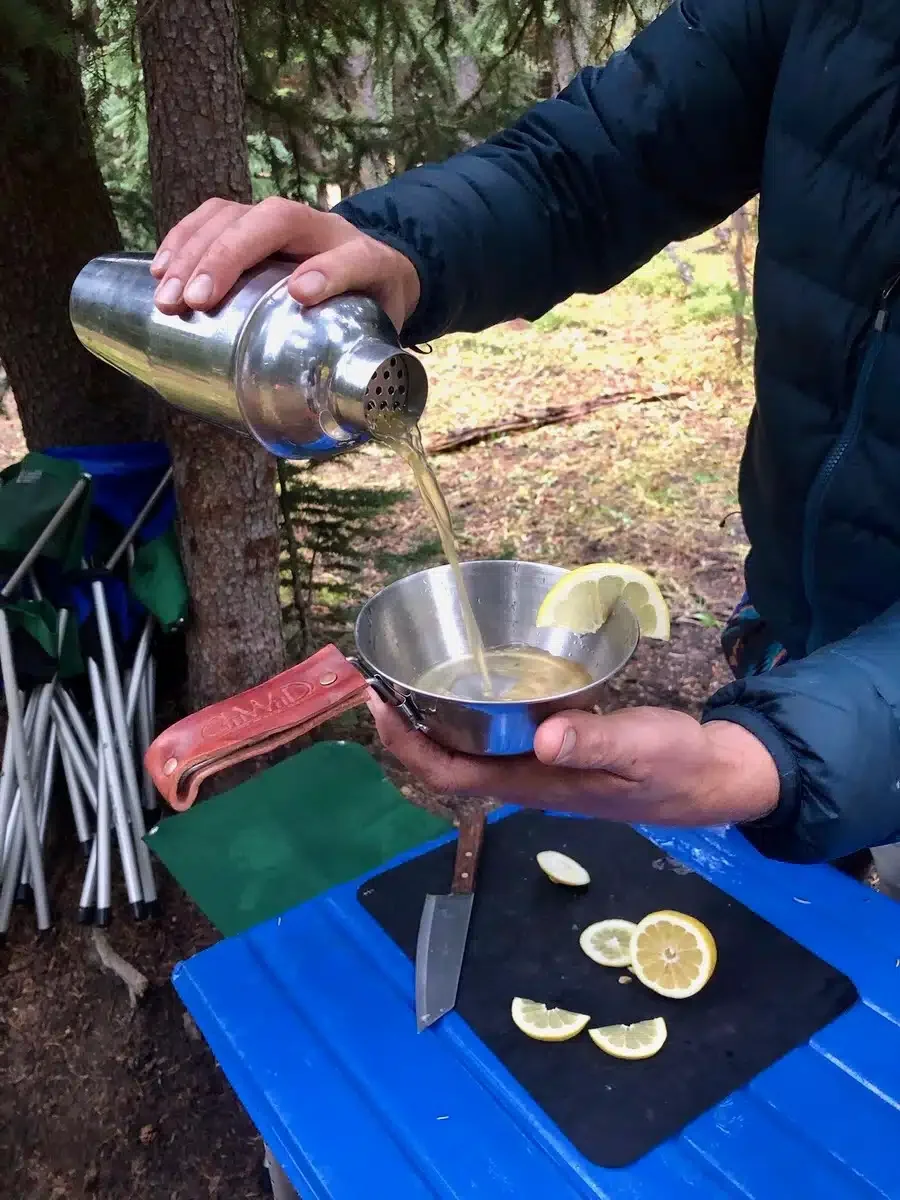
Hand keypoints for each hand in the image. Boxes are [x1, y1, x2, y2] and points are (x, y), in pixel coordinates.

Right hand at [149, 196, 420, 330]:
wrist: (373, 267)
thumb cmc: (370, 305)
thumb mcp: (381, 330)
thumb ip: (370, 357)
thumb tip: (350, 398)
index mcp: (364, 257)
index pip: (351, 257)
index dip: (329, 272)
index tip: (299, 295)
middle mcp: (320, 227)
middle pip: (274, 220)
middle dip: (227, 258)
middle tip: (194, 303)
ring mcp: (282, 218)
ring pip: (234, 214)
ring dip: (193, 252)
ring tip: (167, 297)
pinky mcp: (252, 220)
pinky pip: (212, 216)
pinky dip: (182, 239)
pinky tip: (160, 272)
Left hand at [368, 694, 779, 828]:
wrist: (712, 778)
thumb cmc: (677, 765)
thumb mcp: (640, 749)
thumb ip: (593, 743)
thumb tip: (543, 738)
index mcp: (537, 782)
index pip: (453, 773)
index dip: (409, 746)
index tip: (380, 706)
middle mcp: (529, 778)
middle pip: (451, 761)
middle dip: (410, 729)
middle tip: (381, 682)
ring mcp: (542, 767)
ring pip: (473, 748)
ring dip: (436, 719)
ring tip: (410, 678)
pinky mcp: (558, 751)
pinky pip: (501, 734)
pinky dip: (475, 710)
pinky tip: (477, 681)